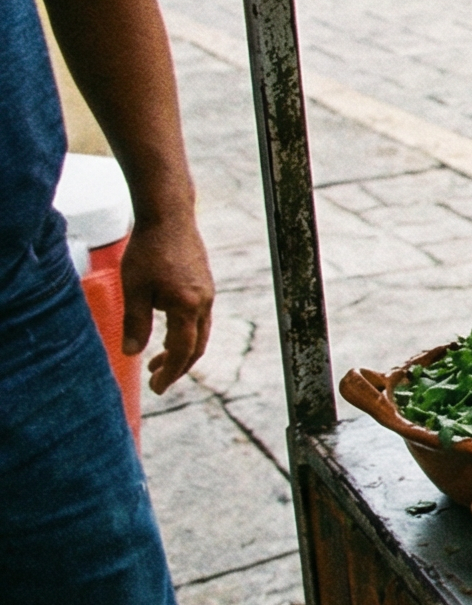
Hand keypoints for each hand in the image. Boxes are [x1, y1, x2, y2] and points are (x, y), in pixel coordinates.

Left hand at [120, 211, 212, 392]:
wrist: (169, 216)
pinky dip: (185, 332)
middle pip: (197, 346)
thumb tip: (132, 354)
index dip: (170, 373)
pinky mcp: (204, 283)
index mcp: (188, 307)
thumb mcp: (134, 289)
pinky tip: (166, 328)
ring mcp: (207, 292)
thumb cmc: (148, 250)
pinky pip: (199, 317)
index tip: (156, 388)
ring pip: (200, 332)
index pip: (182, 351)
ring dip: (180, 350)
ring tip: (156, 359)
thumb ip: (135, 323)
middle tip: (157, 380)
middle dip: (178, 367)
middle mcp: (204, 302)